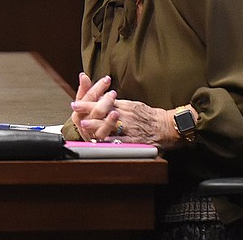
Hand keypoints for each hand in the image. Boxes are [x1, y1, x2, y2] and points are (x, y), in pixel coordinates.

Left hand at [70, 72, 189, 148]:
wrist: (167, 126)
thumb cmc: (149, 116)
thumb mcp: (133, 105)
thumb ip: (117, 104)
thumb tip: (100, 100)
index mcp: (125, 106)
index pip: (103, 102)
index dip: (89, 102)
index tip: (76, 102)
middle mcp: (126, 116)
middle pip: (104, 112)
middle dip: (89, 111)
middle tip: (76, 110)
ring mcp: (131, 128)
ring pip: (111, 126)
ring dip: (96, 125)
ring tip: (84, 125)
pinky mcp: (135, 141)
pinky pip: (122, 141)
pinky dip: (111, 141)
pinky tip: (100, 142)